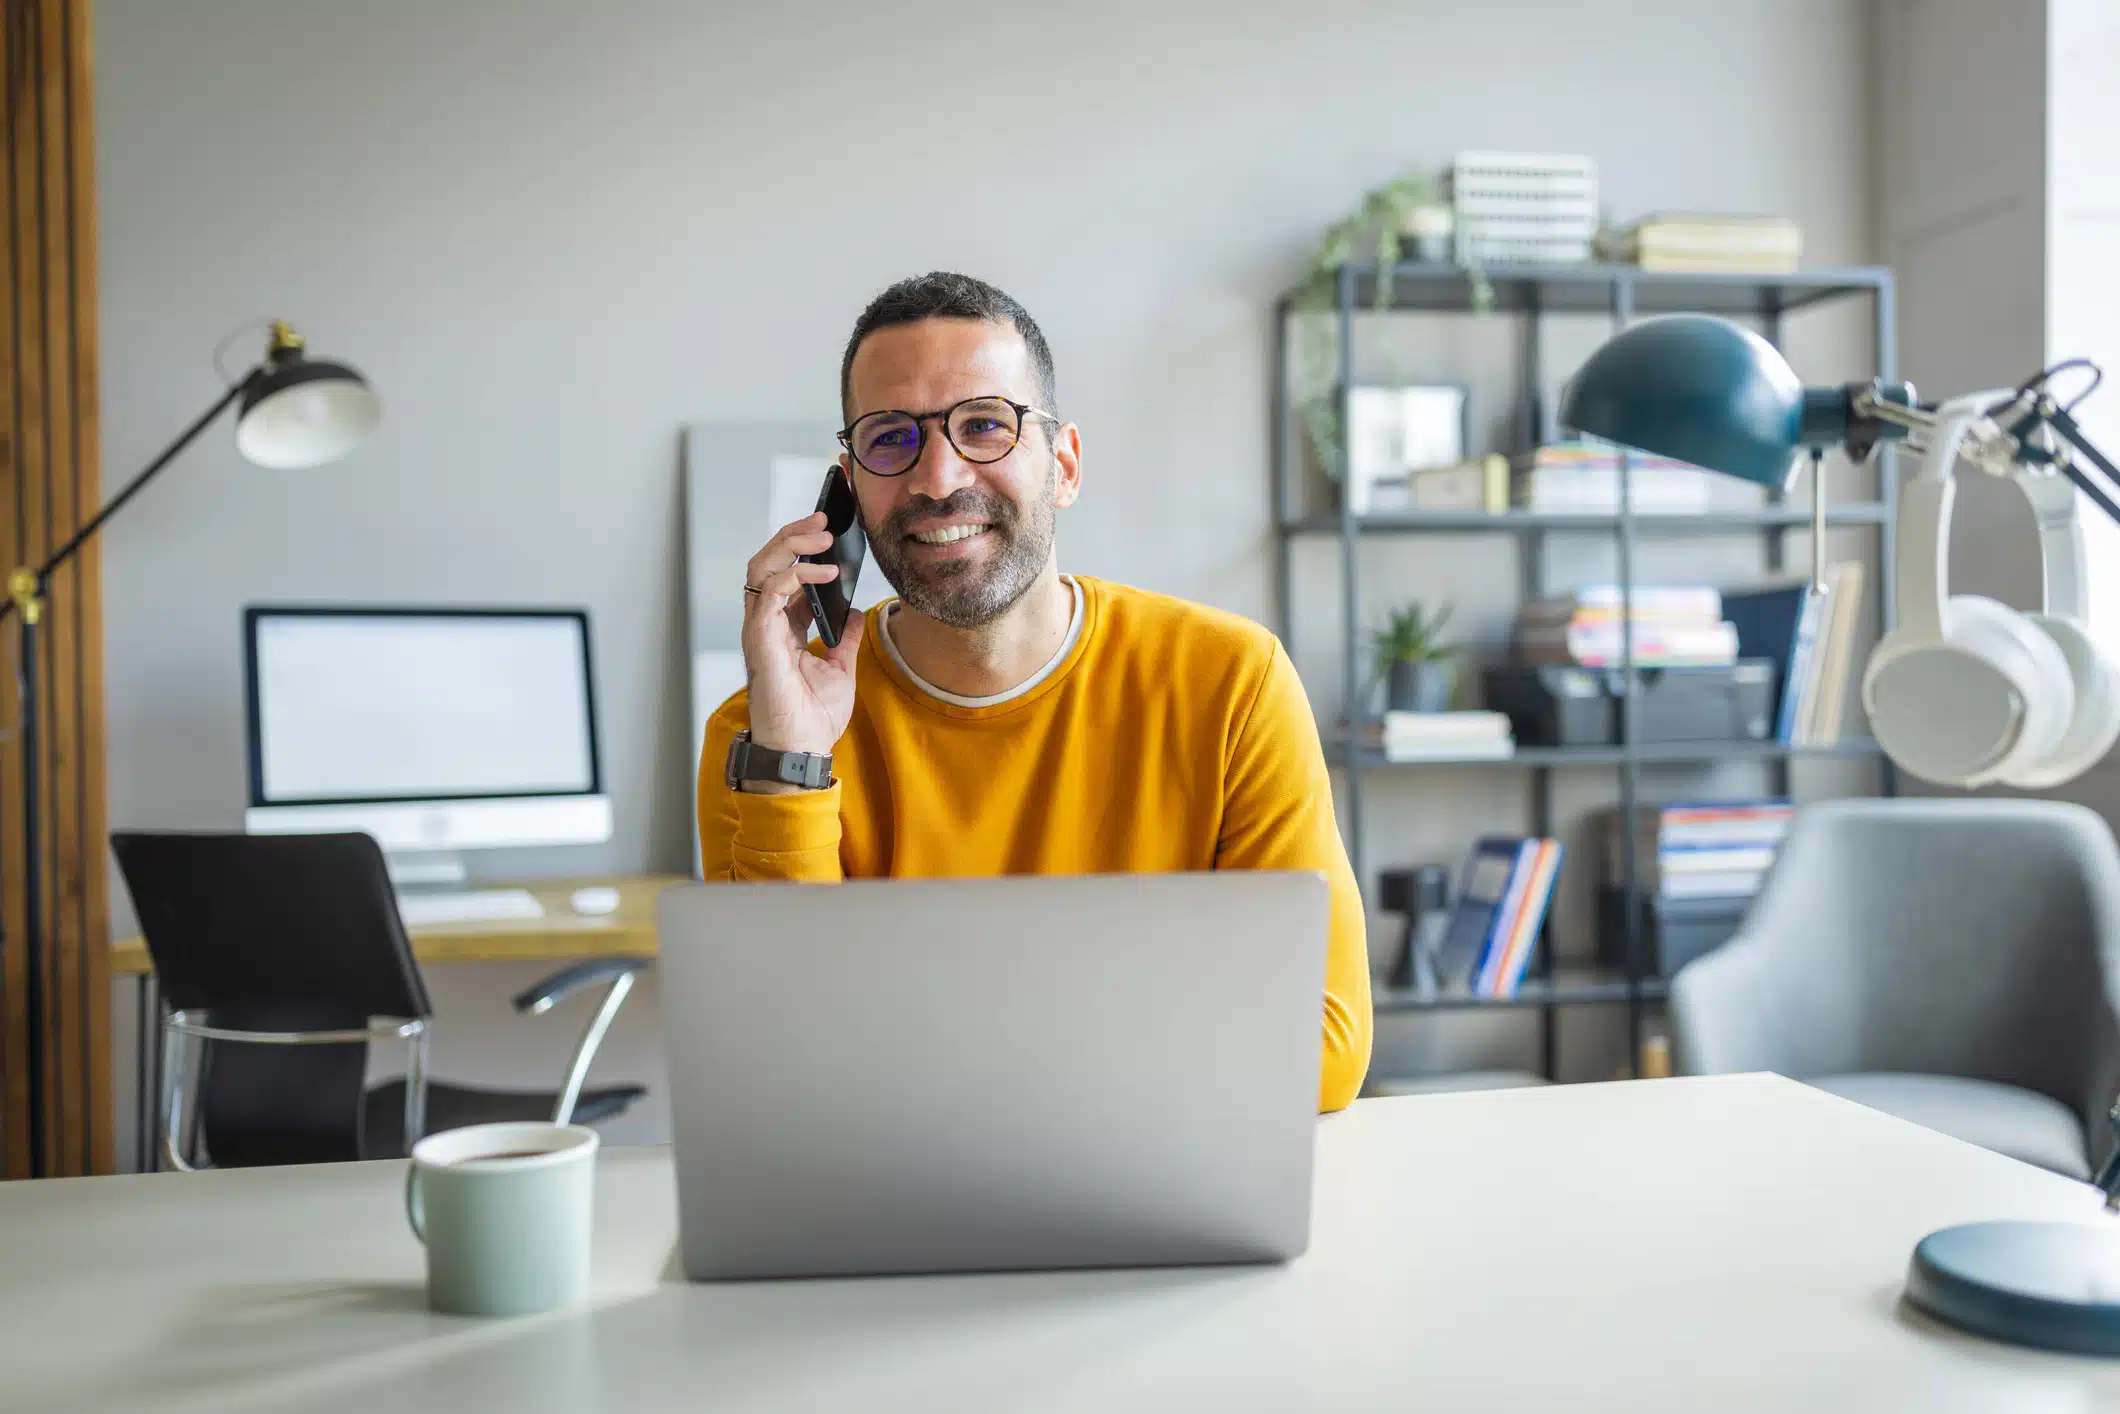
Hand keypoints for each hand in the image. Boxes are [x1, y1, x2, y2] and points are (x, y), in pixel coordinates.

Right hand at [741, 511, 863, 758]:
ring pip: (761, 568)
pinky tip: (822, 572)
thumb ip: (846, 637)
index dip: (803, 549)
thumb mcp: (841, 668)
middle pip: (768, 563)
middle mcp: (767, 624)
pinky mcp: (760, 640)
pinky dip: (793, 575)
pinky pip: (769, 593)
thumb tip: (857, 612)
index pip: (785, 574)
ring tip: (821, 535)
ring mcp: (760, 630)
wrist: (802, 748)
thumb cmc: (813, 717)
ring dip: (790, 545)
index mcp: (783, 628)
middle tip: (822, 518)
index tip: (829, 531)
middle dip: (793, 535)